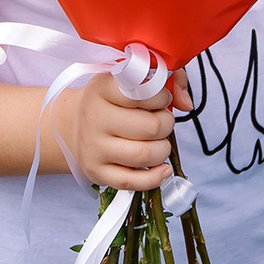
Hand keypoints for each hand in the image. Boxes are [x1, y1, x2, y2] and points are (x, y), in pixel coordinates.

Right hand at [60, 71, 190, 190]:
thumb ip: (169, 81)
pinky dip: (155, 177)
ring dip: (163, 149)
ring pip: (145, 155)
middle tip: (161, 122)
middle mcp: (94, 117)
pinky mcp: (96, 172)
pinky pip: (132, 182)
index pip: (143, 92)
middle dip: (166, 124)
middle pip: (150, 127)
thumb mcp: (133, 81)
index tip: (161, 99)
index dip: (162, 97)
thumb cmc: (113, 101)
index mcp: (102, 88)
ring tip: (158, 142)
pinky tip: (162, 168)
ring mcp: (94, 147)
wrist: (75, 124)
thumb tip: (187, 104)